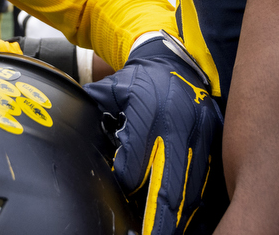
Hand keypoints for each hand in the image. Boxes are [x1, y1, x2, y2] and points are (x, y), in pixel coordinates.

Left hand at [84, 33, 220, 234]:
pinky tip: (185, 218)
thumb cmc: (139, 79)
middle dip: (158, 218)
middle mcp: (179, 124)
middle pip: (169, 184)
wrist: (176, 61)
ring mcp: (201, 133)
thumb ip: (91, 110)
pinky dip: (196, 202)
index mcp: (149, 110)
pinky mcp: (215, 139)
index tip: (122, 190)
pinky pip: (207, 180)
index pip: (137, 164)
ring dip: (179, 215)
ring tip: (166, 231)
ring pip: (192, 187)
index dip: (127, 183)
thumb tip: (63, 126)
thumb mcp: (111, 89)